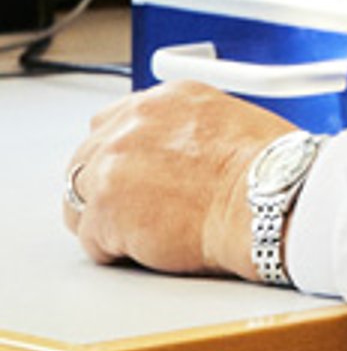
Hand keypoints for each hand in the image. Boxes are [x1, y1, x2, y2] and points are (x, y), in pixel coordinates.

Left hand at [62, 82, 295, 278]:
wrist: (265, 199)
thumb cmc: (264, 170)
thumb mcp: (226, 122)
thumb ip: (183, 131)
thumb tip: (172, 155)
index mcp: (166, 99)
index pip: (112, 121)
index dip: (119, 155)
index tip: (129, 174)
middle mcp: (134, 122)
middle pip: (86, 158)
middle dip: (102, 186)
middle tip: (128, 210)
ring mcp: (113, 164)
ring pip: (78, 199)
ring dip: (102, 218)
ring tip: (138, 233)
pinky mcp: (105, 209)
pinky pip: (90, 240)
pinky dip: (113, 251)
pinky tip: (147, 249)